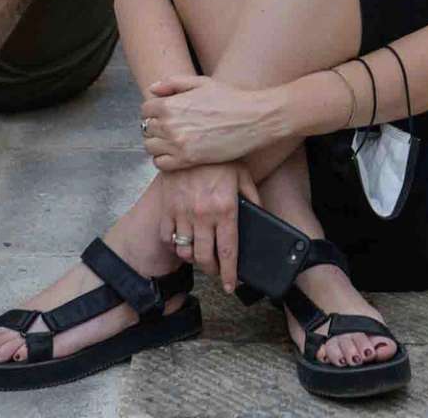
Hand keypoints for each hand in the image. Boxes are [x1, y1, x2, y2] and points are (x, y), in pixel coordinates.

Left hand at [142, 74, 277, 169]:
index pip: (145, 110)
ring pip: (150, 147)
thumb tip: (152, 89)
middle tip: (171, 127)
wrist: (253, 119)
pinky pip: (161, 163)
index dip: (154, 110)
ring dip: (158, 143)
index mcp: (170, 105)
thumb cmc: (230, 98)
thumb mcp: (202, 83)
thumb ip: (173, 83)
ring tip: (174, 140)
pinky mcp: (187, 160)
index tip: (164, 113)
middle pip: (146, 129)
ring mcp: (177, 144)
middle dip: (155, 126)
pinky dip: (164, 159)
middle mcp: (169, 125)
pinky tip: (177, 152)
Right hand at [157, 161, 258, 291]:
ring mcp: (182, 213)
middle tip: (217, 272)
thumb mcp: (243, 175)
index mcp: (225, 209)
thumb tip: (261, 218)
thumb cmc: (220, 159)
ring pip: (185, 251)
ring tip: (201, 258)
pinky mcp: (167, 208)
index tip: (230, 286)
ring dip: (193, 260)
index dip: (229, 273)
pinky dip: (174, 246)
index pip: (228, 251)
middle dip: (212, 271)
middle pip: (205, 257)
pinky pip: (167, 237)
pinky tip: (182, 244)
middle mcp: (203, 215)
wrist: (189, 140)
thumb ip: (253, 199)